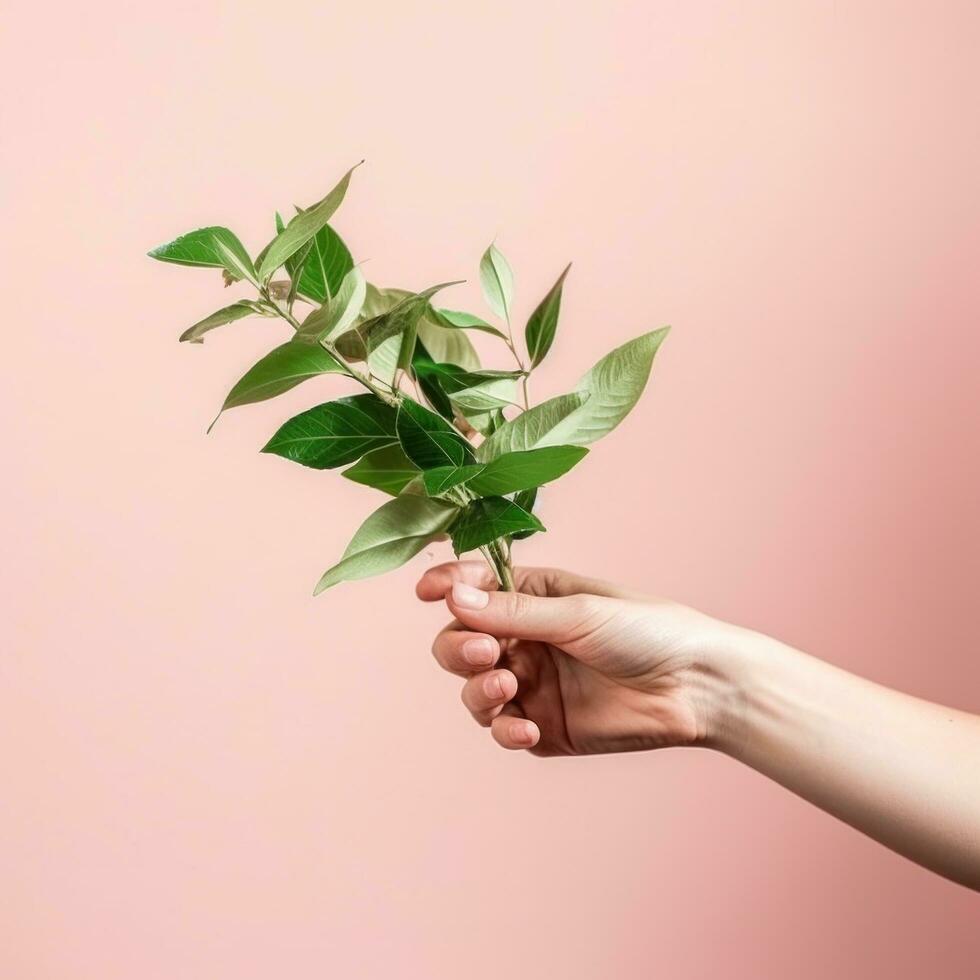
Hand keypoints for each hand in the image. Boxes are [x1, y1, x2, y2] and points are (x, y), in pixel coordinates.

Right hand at [416, 561, 737, 754]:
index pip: (474, 589)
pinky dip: (504, 730)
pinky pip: (503, 730)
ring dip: (478, 690)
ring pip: (473, 690)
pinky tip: (524, 728)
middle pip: (460, 643)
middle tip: (486, 653)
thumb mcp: (578, 613)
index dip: (447, 588)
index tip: (427, 592)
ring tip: (509, 687)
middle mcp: (526, 640)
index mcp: (534, 598)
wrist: (698, 687)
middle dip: (460, 648)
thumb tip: (452, 597)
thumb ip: (513, 612)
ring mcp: (534, 686)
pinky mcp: (545, 728)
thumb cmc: (647, 631)